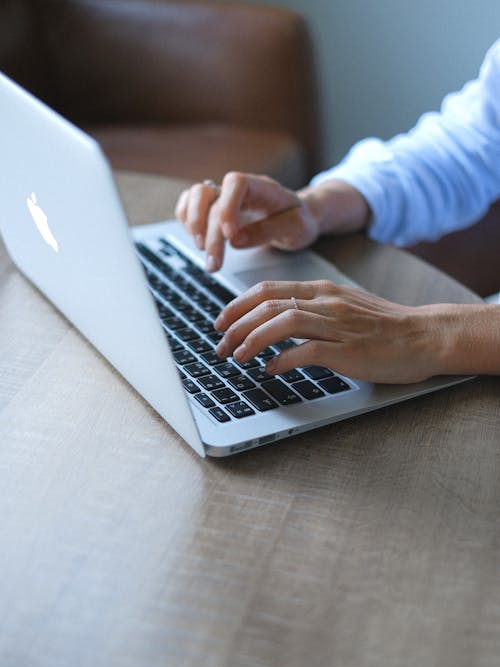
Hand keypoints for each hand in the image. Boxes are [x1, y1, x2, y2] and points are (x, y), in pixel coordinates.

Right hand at [175, 172, 321, 271]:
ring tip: (203, 251)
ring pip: (195, 195)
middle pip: (210, 196)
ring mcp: (225, 197)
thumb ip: (268, 231)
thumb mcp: (296, 228)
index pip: (236, 183)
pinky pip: (190, 205)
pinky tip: (199, 241)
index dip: (228, 207)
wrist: (300, 216)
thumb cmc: (299, 220)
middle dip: (208, 232)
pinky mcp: (216, 208)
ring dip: (193, 224)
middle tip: (214, 264)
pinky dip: (188, 221)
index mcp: (263, 187)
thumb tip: (235, 240)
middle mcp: (240, 189)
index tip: (232, 236)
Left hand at [213, 279, 451, 383]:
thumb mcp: (344, 308)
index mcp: (322, 291)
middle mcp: (326, 302)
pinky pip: (306, 351)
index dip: (237, 305)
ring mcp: (337, 324)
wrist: (424, 336)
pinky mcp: (348, 349)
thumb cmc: (384, 326)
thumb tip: (276, 324)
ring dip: (252, 340)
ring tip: (237, 357)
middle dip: (236, 325)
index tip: (221, 321)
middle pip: (268, 304)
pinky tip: (270, 370)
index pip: (268, 289)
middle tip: (219, 345)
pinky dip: (282, 359)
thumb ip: (312, 311)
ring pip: (282, 322)